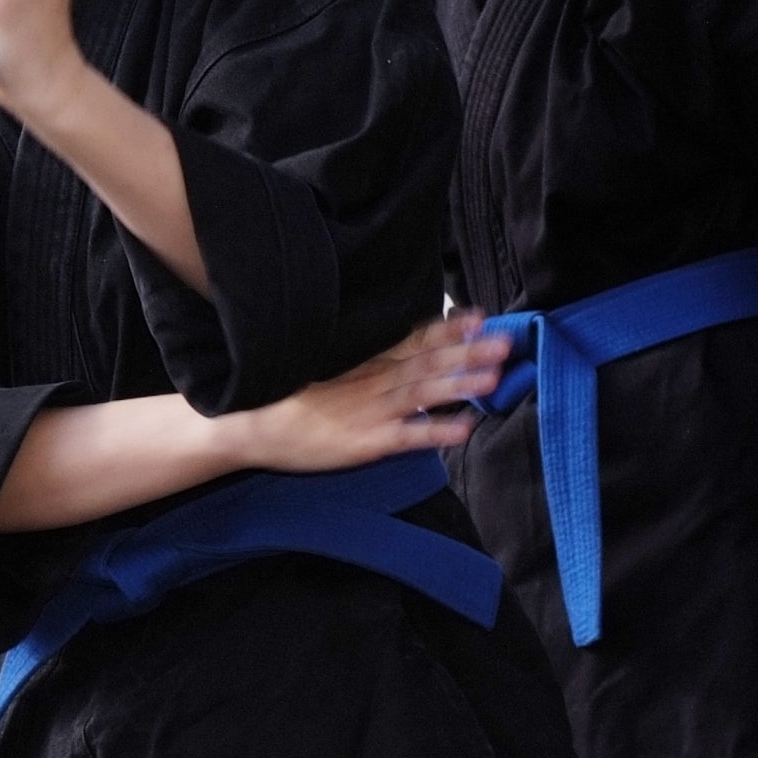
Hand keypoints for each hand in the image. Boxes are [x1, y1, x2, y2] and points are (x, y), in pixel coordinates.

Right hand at [235, 312, 505, 473]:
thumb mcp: (322, 367)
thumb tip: (396, 352)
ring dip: (460, 384)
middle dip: (468, 352)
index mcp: (363, 363)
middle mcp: (373, 382)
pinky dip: (436, 431)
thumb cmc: (284, 397)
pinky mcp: (365, 443)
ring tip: (495, 376)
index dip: (447, 329)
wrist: (250, 426)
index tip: (479, 315)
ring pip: (424, 393)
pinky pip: (407, 436)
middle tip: (507, 340)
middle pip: (427, 363)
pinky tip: (464, 428)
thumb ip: (360, 361)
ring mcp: (371, 411)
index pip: (412, 341)